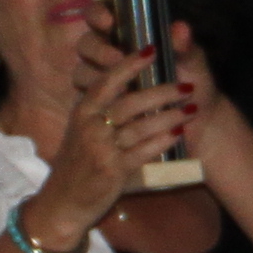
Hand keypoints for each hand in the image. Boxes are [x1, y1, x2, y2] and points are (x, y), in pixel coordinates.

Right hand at [27, 28, 195, 247]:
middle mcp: (89, 126)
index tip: (152, 49)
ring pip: (141, 126)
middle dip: (162, 91)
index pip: (107, 80)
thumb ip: (101, 111)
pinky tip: (178, 134)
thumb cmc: (76, 166)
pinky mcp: (112, 171)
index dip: (129, 64)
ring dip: (169, 116)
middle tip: (187, 86)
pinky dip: (162, 141)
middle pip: (130, 102)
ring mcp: (100, 149)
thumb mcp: (81, 132)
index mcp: (82, 111)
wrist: (62, 204)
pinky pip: (143, 151)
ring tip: (191, 110)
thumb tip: (128, 87)